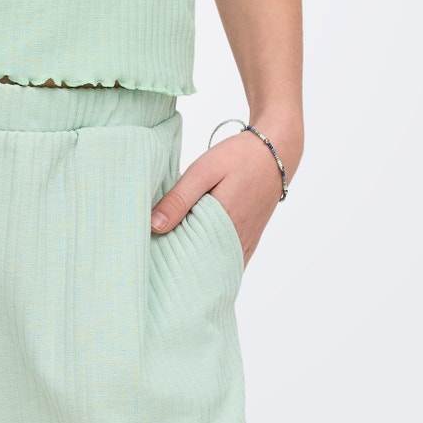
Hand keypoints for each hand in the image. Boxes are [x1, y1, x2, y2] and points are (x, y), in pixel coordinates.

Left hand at [149, 128, 287, 266]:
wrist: (274, 153)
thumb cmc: (238, 159)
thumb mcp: (203, 172)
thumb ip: (179, 199)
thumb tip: (154, 226)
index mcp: (223, 227)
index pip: (189, 260)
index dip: (167, 262)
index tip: (148, 258)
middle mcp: (236, 242)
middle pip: (201, 269)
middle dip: (178, 268)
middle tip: (154, 261)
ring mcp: (245, 244)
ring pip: (215, 268)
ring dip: (194, 266)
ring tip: (169, 260)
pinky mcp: (249, 241)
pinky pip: (228, 263)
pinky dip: (211, 263)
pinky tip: (193, 258)